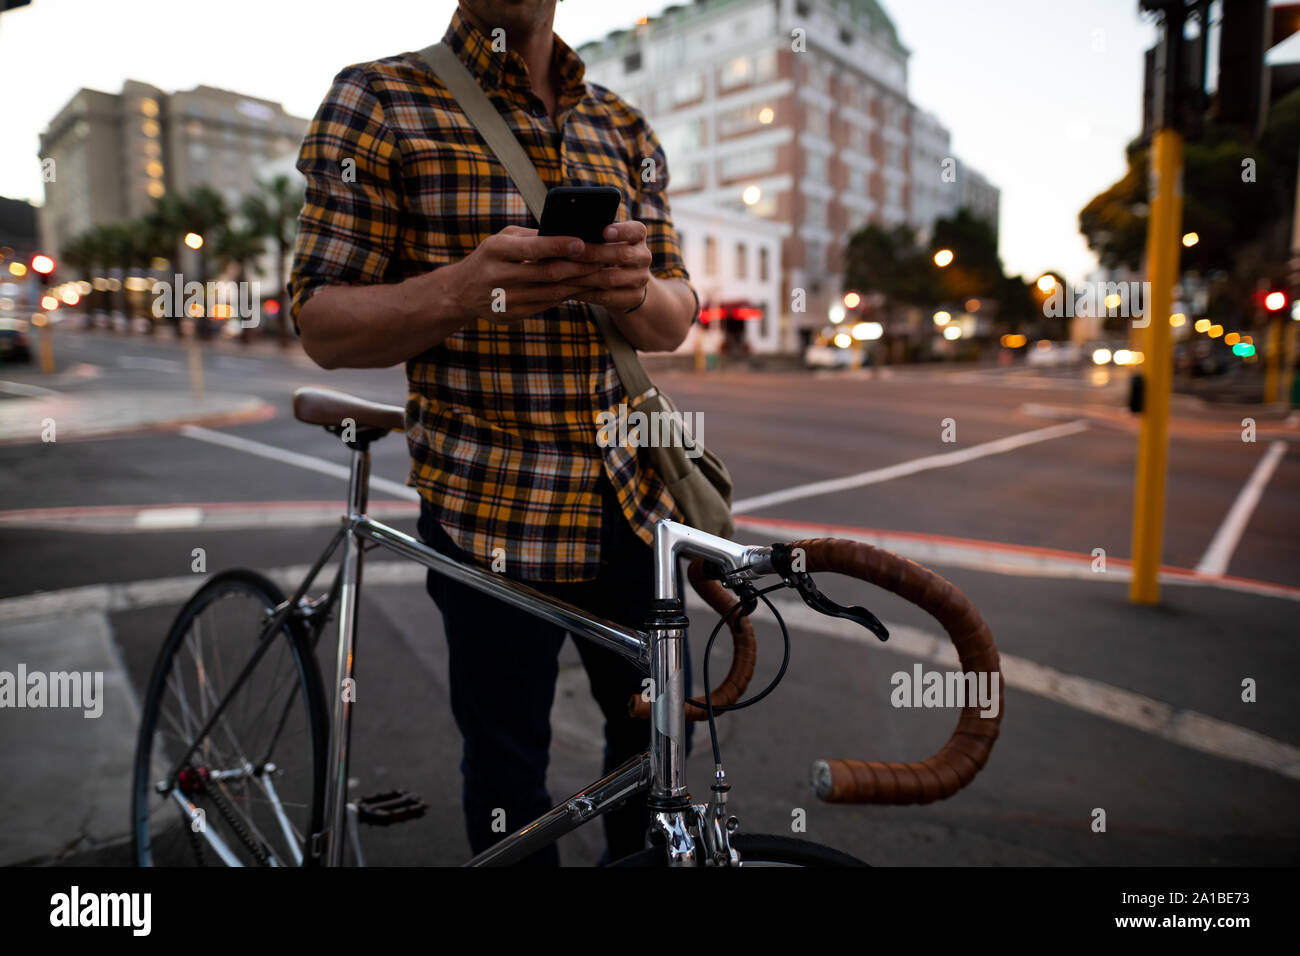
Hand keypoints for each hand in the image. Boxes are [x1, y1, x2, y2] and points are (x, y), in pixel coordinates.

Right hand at [439, 225, 605, 323]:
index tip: (582, 243)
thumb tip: (568, 232)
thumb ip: (531, 236)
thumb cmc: (491, 257)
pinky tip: (582, 288)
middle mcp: (497, 276)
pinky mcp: (511, 316)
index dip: (558, 246)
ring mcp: (504, 299)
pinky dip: (567, 296)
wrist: (461, 292)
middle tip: (603, 261)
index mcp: (495, 250)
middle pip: (547, 273)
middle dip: (578, 267)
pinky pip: (546, 305)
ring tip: (600, 274)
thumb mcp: (502, 239)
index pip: (531, 249)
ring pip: (551, 292)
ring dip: (579, 284)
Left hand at [562, 220, 652, 313]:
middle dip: (593, 253)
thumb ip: (595, 235)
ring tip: (563, 273)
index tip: (605, 231)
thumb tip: (567, 231)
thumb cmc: (608, 254)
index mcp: (638, 237)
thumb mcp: (607, 241)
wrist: (626, 284)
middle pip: (621, 254)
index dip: (622, 231)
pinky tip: (569, 290)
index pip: (636, 230)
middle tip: (569, 252)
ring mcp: (640, 279)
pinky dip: (585, 293)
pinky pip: (606, 296)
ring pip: (611, 277)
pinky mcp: (633, 298)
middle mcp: (643, 256)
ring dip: (584, 276)